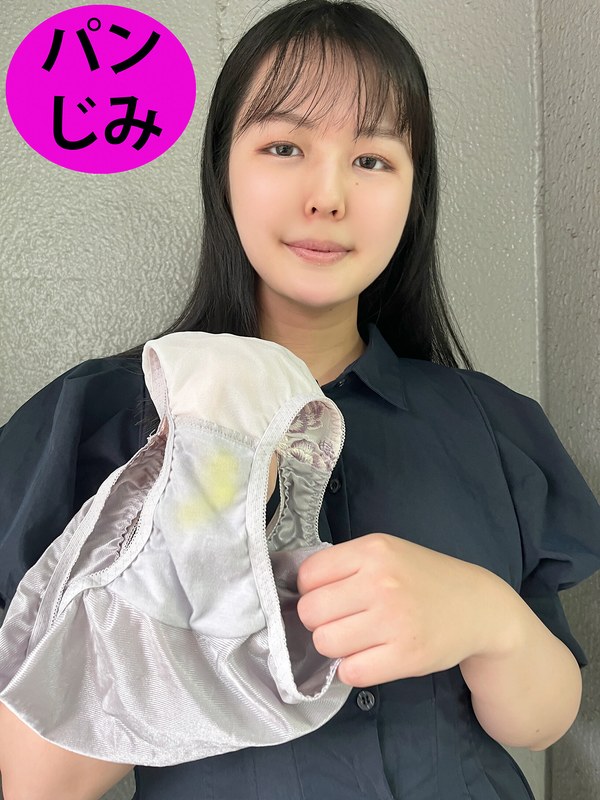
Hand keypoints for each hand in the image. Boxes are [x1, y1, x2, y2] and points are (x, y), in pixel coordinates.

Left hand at [296, 533, 515, 686]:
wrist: (478, 606)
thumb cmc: (423, 578)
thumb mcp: (387, 553)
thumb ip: (346, 565)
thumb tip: (297, 592)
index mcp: (373, 550)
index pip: (308, 576)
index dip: (312, 590)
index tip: (329, 596)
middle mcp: (382, 582)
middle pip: (311, 612)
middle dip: (320, 620)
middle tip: (344, 620)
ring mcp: (394, 620)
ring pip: (325, 643)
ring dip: (336, 646)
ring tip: (358, 638)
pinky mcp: (406, 657)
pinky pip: (351, 672)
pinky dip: (354, 669)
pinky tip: (371, 656)